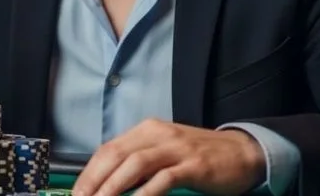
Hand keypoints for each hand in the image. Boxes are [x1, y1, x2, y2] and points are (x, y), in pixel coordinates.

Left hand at [73, 119, 265, 195]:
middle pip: (116, 155)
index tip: (77, 192)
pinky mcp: (194, 165)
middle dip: (94, 180)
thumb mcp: (164, 150)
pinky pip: (164, 179)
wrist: (242, 152)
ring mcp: (176, 148)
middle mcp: (157, 134)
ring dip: (113, 187)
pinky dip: (146, 193)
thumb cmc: (198, 155)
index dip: (89, 172)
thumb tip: (107, 181)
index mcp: (146, 130)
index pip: (108, 149)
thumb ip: (138, 160)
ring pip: (135, 165)